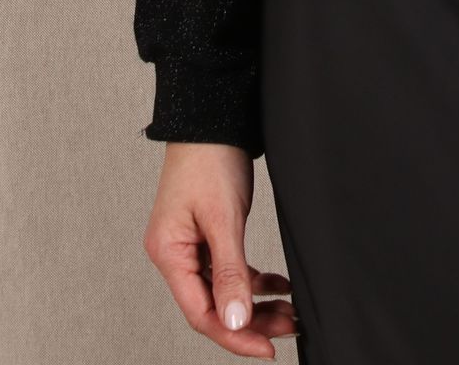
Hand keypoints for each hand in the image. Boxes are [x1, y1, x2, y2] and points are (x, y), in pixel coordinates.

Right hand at [143, 142, 299, 357]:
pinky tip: (278, 286)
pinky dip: (254, 280)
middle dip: (250, 321)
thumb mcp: (223, 218)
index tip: (267, 348)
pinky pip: (231, 270)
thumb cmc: (209, 158)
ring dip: (256, 304)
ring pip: (224, 291)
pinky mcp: (208, 234)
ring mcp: (191, 245)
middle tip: (287, 328)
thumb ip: (230, 272)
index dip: (234, 334)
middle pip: (213, 306)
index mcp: (169, 254)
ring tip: (289, 312)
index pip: (200, 312)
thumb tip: (235, 320)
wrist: (212, 117)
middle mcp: (176, 255)